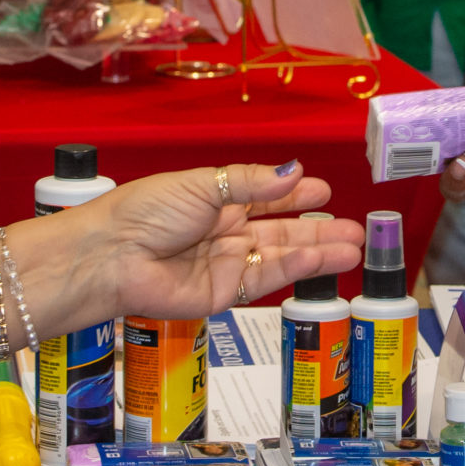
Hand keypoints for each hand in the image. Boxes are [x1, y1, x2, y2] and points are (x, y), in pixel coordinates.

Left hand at [2, 162, 360, 341]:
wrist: (110, 257)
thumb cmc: (142, 213)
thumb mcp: (201, 185)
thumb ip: (251, 183)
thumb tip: (293, 171)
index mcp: (213, 200)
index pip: (263, 197)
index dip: (293, 195)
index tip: (323, 191)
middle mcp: (223, 233)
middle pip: (279, 230)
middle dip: (316, 229)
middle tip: (353, 226)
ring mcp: (225, 264)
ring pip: (281, 257)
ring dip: (317, 251)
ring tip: (353, 245)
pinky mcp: (223, 294)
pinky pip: (266, 279)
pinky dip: (297, 269)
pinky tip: (323, 258)